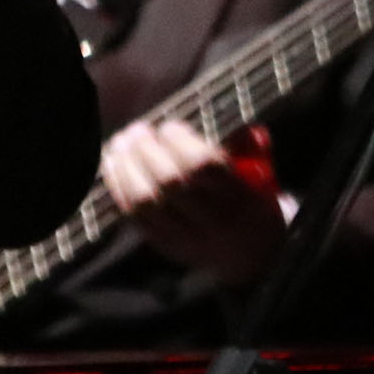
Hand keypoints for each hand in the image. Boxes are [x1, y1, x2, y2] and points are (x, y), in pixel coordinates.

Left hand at [104, 119, 287, 286]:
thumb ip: (245, 145)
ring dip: (126, 167)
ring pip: (145, 201)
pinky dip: (118, 187)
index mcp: (240, 198)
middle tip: (137, 129)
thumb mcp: (262, 175)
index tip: (169, 127)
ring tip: (119, 144)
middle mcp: (212, 220)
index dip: (179, 142)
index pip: (202, 166)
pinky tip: (112, 164)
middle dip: (146, 149)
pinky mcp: (164, 246)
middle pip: (169, 182)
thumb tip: (220, 117)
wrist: (252, 257)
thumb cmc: (252, 203)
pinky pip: (133, 216)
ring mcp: (185, 237)